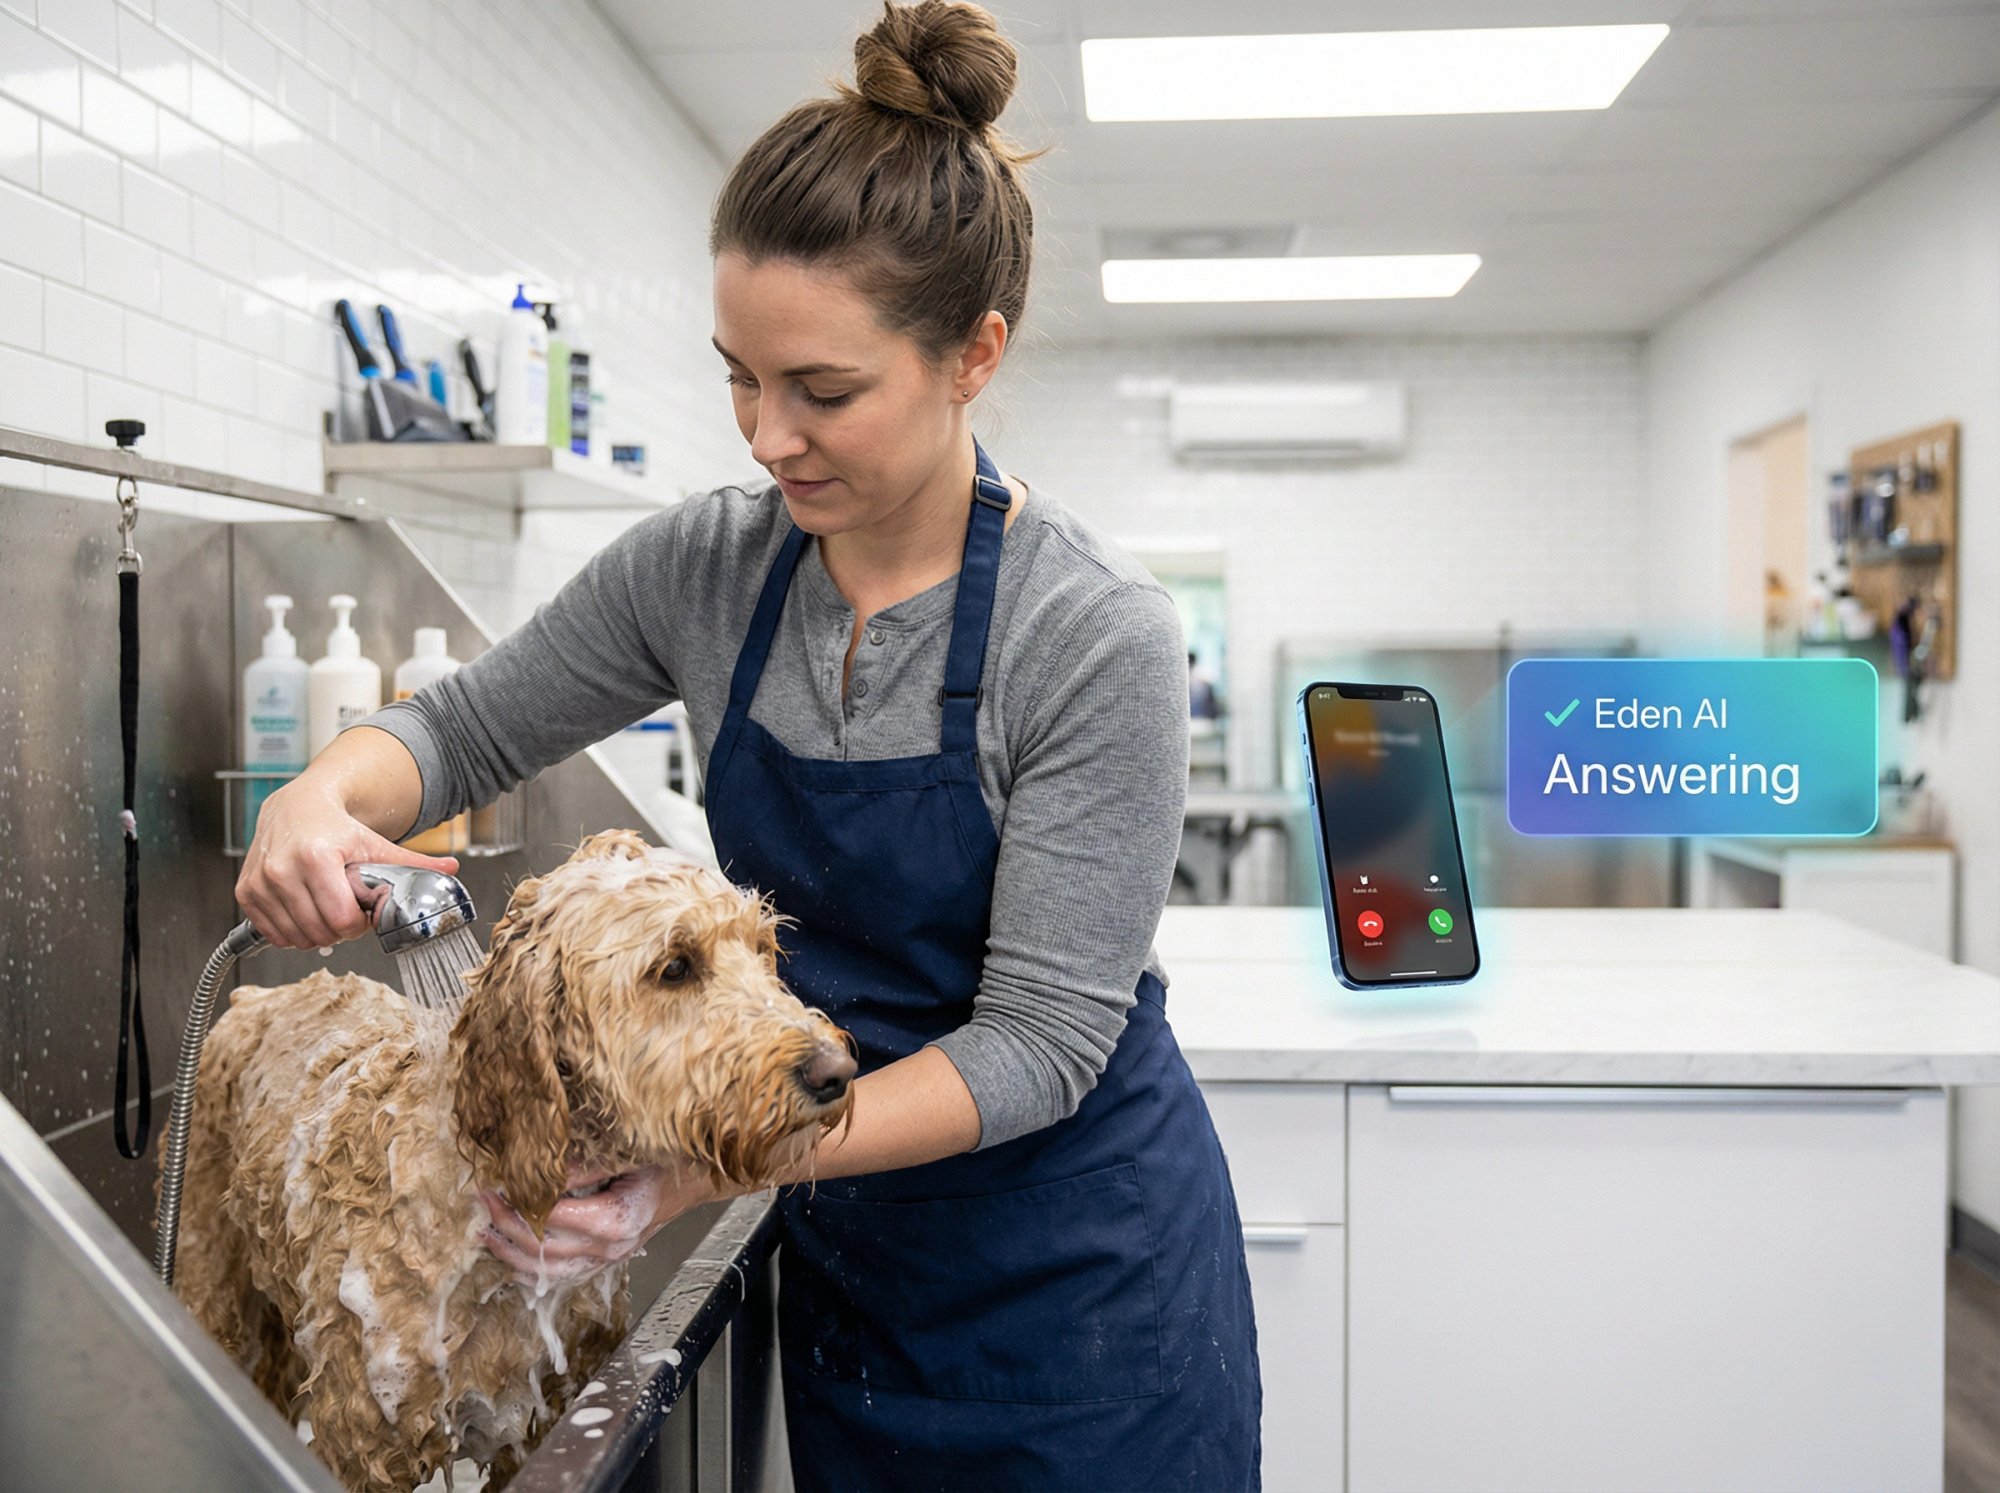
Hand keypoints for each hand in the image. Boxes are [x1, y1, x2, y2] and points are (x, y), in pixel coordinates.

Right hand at [235, 778, 458, 948]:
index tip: (363, 913)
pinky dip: (290, 932)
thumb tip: (451, 870)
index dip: (358, 924)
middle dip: (338, 930)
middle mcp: (282, 869)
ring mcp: (261, 882)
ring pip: (293, 937)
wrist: (297, 807)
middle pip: (318, 932)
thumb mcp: (377, 843)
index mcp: (317, 856)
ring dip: (314, 933)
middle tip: (347, 914)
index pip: (341, 919)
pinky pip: (272, 933)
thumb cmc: (337, 828)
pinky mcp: (246, 891)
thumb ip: (414, 862)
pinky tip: (305, 912)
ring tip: (327, 910)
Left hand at [479, 1164, 715, 1288]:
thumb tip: (541, 1168)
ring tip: (485, 1232)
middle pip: (542, 1246)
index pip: (551, 1218)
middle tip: (484, 1199)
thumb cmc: (668, 1162)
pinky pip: (561, 1277)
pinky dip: (532, 1271)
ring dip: (510, 1252)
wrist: (695, 1180)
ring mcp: (607, 1260)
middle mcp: (610, 1248)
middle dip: (506, 1223)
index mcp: (616, 1220)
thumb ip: (586, 1165)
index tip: (495, 1183)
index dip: (517, 1202)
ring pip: (546, 1270)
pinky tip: (512, 1258)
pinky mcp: (604, 1263)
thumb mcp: (628, 1154)